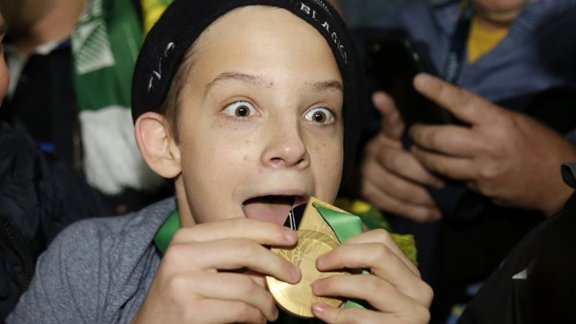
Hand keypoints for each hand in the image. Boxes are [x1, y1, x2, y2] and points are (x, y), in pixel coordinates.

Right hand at [132, 218, 299, 323]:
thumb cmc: (179, 297)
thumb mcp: (196, 266)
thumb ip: (227, 255)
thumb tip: (274, 251)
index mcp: (186, 238)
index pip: (237, 226)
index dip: (269, 230)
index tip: (292, 239)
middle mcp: (182, 255)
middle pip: (245, 250)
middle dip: (277, 263)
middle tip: (294, 275)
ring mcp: (183, 283)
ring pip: (247, 285)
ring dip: (268, 300)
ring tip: (272, 310)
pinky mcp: (189, 311)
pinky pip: (239, 310)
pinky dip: (256, 316)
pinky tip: (258, 319)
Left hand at [310, 229, 432, 322]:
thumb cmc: (373, 318)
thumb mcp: (373, 289)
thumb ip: (362, 268)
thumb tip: (336, 239)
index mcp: (410, 272)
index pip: (382, 239)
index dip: (350, 242)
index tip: (327, 254)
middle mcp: (418, 288)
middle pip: (379, 254)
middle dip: (343, 256)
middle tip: (319, 265)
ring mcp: (414, 311)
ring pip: (371, 284)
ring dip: (336, 284)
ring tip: (316, 288)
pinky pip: (362, 317)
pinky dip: (336, 314)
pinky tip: (320, 311)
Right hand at [359, 91, 442, 221]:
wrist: (368, 176)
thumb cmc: (399, 154)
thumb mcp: (403, 136)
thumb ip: (401, 121)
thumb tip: (383, 96)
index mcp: (385, 136)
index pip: (390, 121)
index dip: (388, 110)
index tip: (382, 98)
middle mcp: (371, 152)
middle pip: (398, 162)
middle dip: (423, 174)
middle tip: (442, 182)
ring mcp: (366, 174)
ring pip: (396, 188)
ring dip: (420, 197)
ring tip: (439, 203)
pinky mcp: (366, 194)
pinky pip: (392, 206)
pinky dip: (415, 212)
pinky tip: (432, 214)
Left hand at [410, 73, 575, 215]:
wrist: (560, 182)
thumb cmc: (537, 144)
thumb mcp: (514, 121)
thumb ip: (483, 117)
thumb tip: (453, 111)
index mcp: (497, 122)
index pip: (462, 102)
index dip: (438, 91)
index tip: (418, 81)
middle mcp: (487, 146)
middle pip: (439, 139)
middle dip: (420, 135)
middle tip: (414, 131)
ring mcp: (482, 171)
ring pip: (439, 165)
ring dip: (424, 157)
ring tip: (419, 151)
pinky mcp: (480, 190)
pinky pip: (454, 180)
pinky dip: (445, 173)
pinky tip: (443, 169)